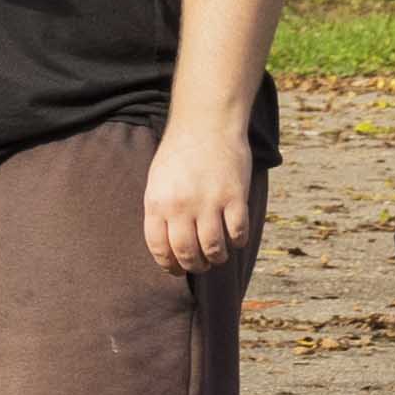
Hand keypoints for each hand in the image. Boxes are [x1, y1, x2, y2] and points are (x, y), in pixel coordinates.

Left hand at [144, 117, 256, 275]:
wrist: (206, 124)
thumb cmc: (180, 153)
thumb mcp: (157, 182)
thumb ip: (160, 210)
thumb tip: (167, 243)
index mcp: (157, 204)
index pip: (159, 248)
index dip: (169, 265)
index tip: (176, 270)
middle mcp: (181, 207)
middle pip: (187, 253)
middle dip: (194, 266)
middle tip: (200, 266)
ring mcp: (209, 202)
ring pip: (213, 248)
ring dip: (216, 258)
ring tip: (218, 256)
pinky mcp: (234, 197)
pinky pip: (237, 232)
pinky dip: (237, 241)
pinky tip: (235, 238)